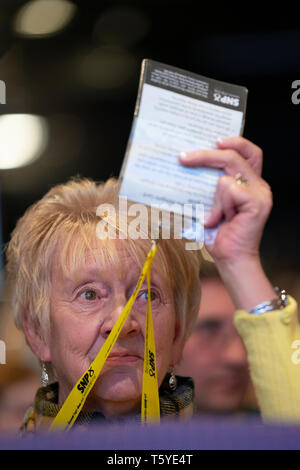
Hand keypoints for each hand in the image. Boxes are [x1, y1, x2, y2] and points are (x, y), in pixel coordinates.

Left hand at [179, 137, 272, 265]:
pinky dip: (219, 206)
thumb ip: (207, 185)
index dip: (235, 142)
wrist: (229, 259)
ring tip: (213, 217)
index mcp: (249, 183)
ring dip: (214, 198)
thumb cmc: (218, 234)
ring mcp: (260, 193)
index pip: (249, 153)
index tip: (215, 140)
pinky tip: (220, 220)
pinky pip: (229, 190)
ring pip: (227, 176)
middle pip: (235, 156)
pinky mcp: (258, 202)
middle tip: (183, 157)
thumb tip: (184, 165)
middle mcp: (258, 185)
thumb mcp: (209, 204)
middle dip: (206, 154)